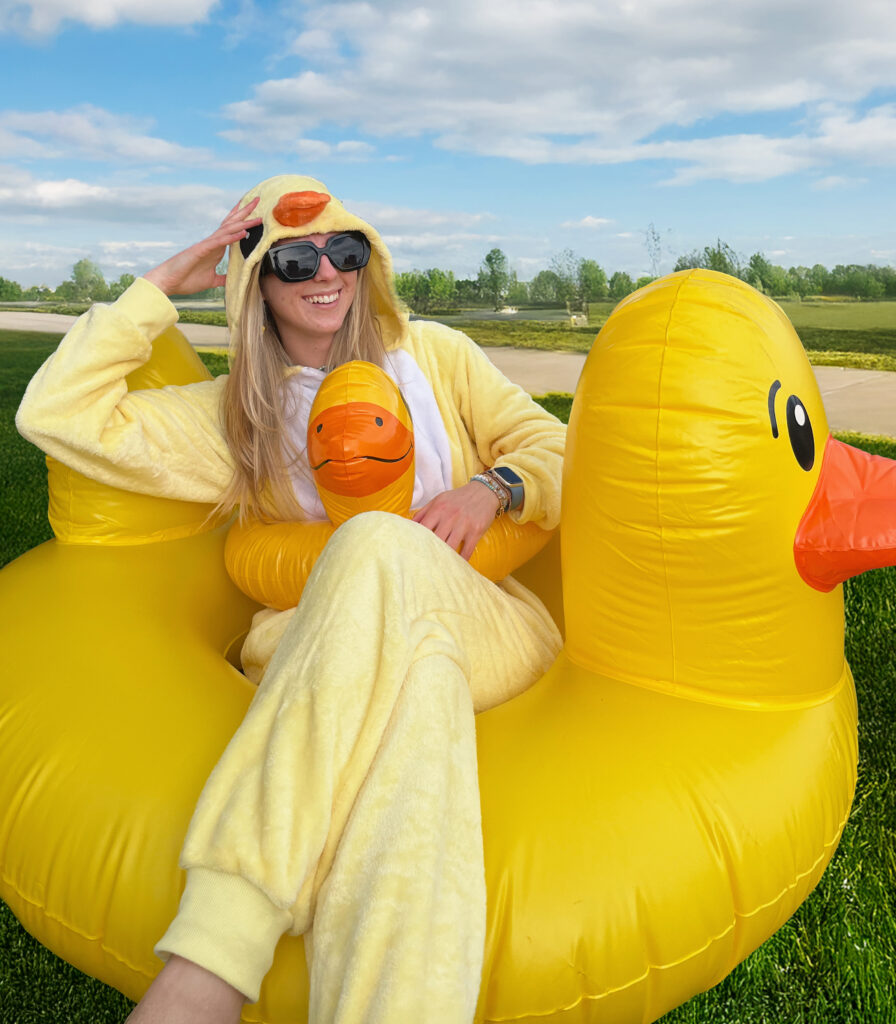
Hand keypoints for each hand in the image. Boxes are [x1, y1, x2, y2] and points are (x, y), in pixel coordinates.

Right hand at [142, 197, 262, 296]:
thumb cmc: (186, 279)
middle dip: (245, 212)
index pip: (232, 230)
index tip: (255, 212)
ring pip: (228, 230)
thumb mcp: (211, 280)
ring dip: (243, 222)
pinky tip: (243, 233)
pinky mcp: (202, 250)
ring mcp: (207, 245)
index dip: (243, 220)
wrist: (168, 282)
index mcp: (216, 248)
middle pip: (232, 224)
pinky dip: (232, 237)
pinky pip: (219, 241)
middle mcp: (213, 243)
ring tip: (257, 217)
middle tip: (258, 200)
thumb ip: (222, 278)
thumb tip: (233, 279)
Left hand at [412, 481, 500, 559]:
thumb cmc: (458, 498)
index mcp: (438, 509)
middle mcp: (450, 516)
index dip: (416, 542)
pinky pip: (467, 550)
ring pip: (450, 547)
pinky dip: (461, 560)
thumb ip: (423, 512)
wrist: (484, 491)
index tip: (412, 552)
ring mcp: (463, 524)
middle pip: (435, 540)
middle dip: (429, 553)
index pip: (422, 529)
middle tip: (424, 565)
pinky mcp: (476, 531)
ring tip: (438, 568)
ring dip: (444, 559)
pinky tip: (457, 566)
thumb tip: (408, 526)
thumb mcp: (439, 499)